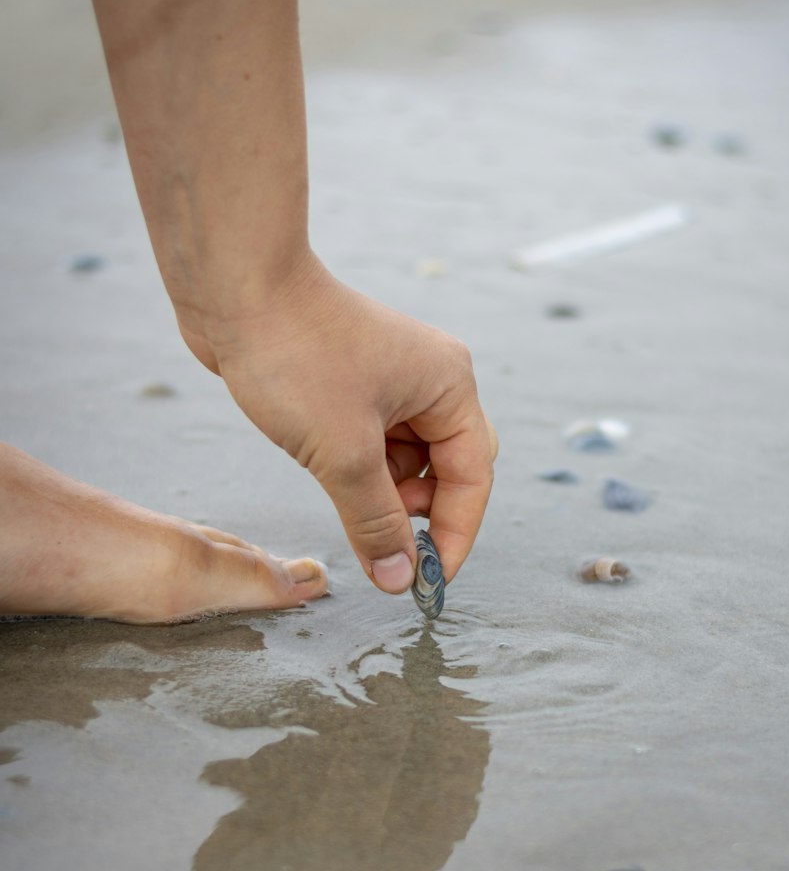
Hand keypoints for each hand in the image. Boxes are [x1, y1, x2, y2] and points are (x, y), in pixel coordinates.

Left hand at [178, 254, 496, 592]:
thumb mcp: (344, 455)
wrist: (235, 288)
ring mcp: (389, 380)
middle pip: (447, 468)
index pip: (472, 478)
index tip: (427, 582)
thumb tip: (402, 579)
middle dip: (420, 512)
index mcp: (449, 386)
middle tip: (384, 540)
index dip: (455, 534)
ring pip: (406, 459)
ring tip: (345, 500)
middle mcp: (429, 380)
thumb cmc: (296, 356)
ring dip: (384, 492)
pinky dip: (358, 470)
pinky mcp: (350, 384)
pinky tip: (328, 475)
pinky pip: (372, 442)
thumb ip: (377, 523)